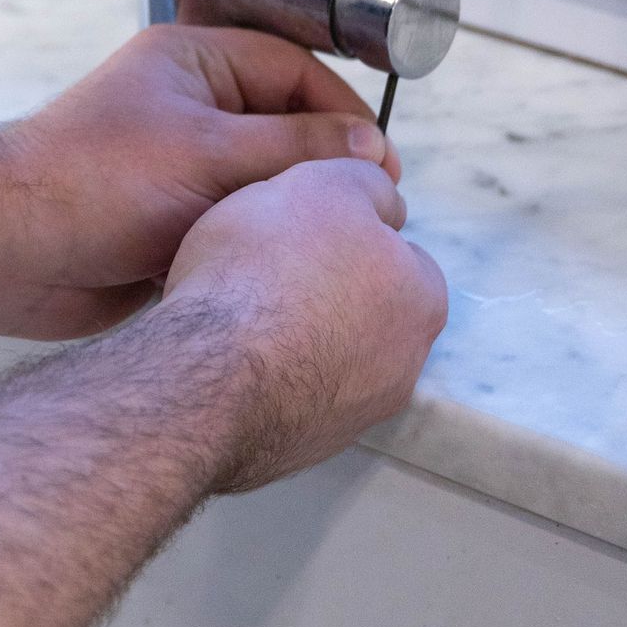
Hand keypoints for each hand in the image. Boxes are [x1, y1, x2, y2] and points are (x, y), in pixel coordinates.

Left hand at [0, 25, 395, 341]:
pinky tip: (281, 270)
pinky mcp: (166, 219)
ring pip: (258, 182)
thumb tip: (367, 148)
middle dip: (320, 167)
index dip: (340, 112)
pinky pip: (231, 222)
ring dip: (287, 211)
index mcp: (191, 63)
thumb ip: (296, 149)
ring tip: (331, 243)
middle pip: (280, 127)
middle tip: (368, 208)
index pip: (290, 69)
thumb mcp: (210, 155)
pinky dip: (255, 243)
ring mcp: (175, 164)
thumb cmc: (91, 185)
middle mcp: (185, 107)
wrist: (10, 252)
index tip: (379, 161)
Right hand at [162, 158, 448, 490]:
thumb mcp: (322, 184)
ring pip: (325, 354)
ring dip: (293, 334)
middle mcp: (402, 366)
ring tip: (236, 311)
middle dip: (322, 286)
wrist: (206, 378)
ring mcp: (352, 415)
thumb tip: (379, 198)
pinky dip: (264, 373)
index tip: (299, 225)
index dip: (345, 230)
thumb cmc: (268, 270)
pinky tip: (224, 354)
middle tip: (264, 263)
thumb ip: (363, 181)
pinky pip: (287, 393)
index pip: (397, 253)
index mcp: (421, 300)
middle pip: (362, 307)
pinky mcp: (301, 445)